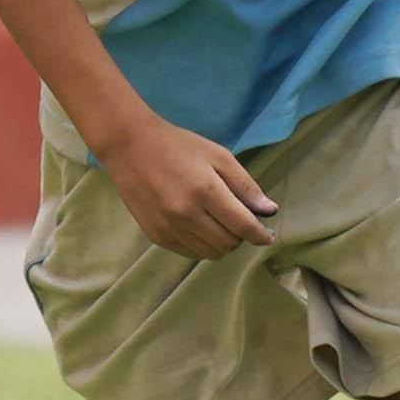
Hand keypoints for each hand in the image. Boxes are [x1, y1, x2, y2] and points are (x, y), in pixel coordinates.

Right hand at [99, 113, 277, 257]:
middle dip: (241, 236)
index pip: (243, 226)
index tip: (268, 236)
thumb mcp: (218, 156)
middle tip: (240, 222)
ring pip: (210, 253)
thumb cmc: (178, 146)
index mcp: (205, 190)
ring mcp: (169, 227)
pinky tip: (201, 228)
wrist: (129, 146)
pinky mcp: (156, 235)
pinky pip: (190, 253)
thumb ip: (245, 185)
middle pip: (228, 243)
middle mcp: (186, 213)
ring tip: (220, 224)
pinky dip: (202, 246)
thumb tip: (269, 211)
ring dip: (222, 243)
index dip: (260, 235)